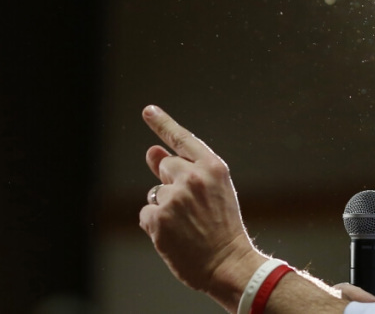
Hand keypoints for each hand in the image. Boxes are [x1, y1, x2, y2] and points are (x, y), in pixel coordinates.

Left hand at [138, 105, 261, 301]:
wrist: (228, 263)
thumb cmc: (223, 227)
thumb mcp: (214, 191)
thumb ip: (184, 169)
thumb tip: (151, 151)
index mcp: (214, 167)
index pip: (183, 139)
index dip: (163, 123)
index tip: (148, 110)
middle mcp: (194, 177)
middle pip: (165, 165)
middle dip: (171, 181)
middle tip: (191, 207)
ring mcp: (175, 198)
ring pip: (155, 193)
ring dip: (165, 208)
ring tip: (188, 225)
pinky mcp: (159, 219)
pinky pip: (146, 214)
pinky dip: (156, 225)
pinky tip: (175, 235)